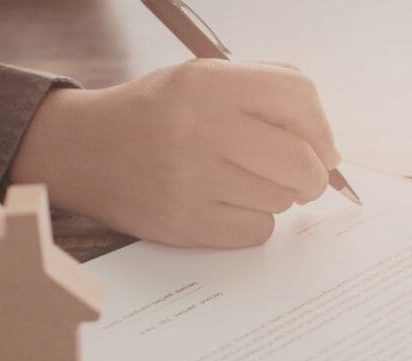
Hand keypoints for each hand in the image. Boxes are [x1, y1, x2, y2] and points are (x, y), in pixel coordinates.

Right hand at [8, 59, 340, 247]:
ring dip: (277, 196)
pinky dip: (253, 222)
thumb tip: (327, 143)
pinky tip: (226, 205)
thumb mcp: (202, 78)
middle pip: (301, 160)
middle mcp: (201, 128)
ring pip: (281, 200)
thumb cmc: (157, 114)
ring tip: (245, 183)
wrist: (84, 150)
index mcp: (209, 83)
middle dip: (315, 175)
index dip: (323, 127)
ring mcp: (192, 180)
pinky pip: (257, 231)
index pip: (299, 97)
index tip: (322, 146)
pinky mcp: (185, 224)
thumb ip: (264, 91)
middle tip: (306, 178)